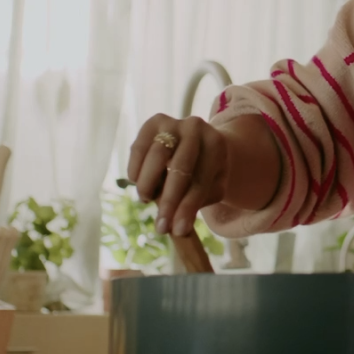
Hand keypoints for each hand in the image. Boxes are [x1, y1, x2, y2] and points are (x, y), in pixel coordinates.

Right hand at [126, 114, 229, 237]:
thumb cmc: (206, 169)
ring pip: (157, 155)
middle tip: (160, 226)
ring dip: (148, 183)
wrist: (199, 139)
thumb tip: (176, 227)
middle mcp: (197, 128)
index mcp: (217, 145)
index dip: (188, 208)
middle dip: (169, 201)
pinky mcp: (153, 122)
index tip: (177, 231)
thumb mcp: (211, 186)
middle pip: (181, 167)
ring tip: (147, 200)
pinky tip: (136, 182)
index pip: (201, 181)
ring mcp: (174, 122)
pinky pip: (139, 147)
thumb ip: (197, 202)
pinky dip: (135, 168)